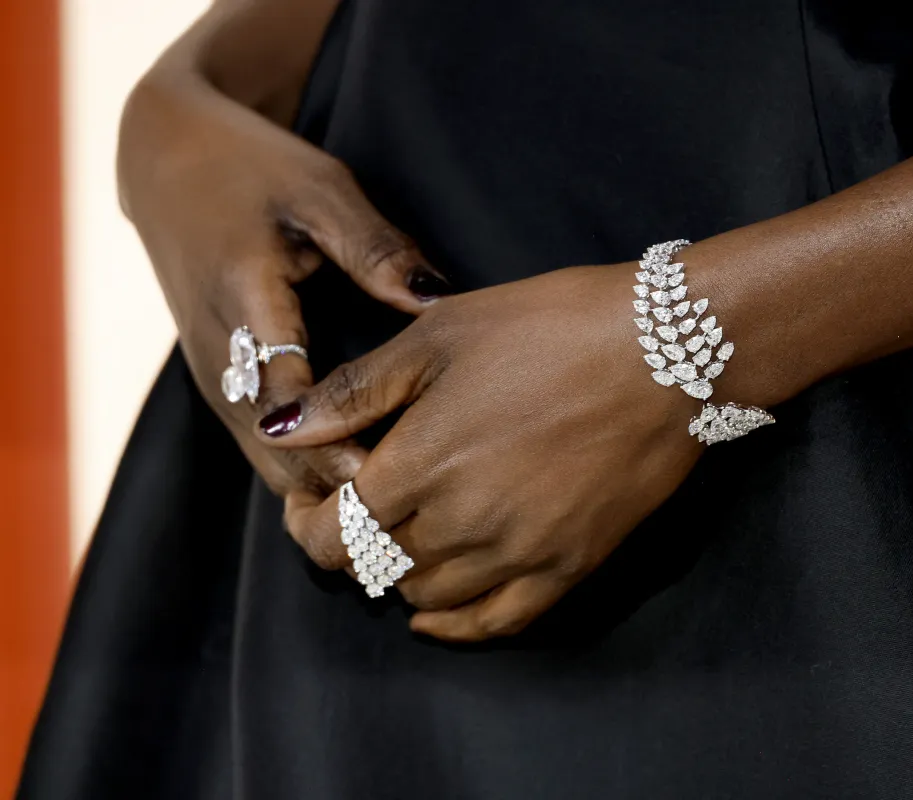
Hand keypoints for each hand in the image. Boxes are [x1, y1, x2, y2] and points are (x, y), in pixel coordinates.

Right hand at [119, 77, 452, 494]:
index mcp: (244, 302)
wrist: (167, 160)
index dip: (338, 448)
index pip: (289, 401)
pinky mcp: (217, 383)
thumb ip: (376, 249)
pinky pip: (261, 446)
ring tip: (397, 516)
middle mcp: (218, 354)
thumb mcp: (321, 192)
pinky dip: (305, 471)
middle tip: (412, 516)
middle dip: (337, 489)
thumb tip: (436, 298)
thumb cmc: (254, 170)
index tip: (395, 480)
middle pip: (276, 452)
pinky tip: (362, 485)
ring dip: (322, 489)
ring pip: (265, 460)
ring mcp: (211, 374)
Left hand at [261, 265, 704, 640]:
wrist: (666, 353)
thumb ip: (355, 392)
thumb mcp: (440, 336)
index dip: (306, 524)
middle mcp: (462, 523)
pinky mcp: (568, 567)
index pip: (332, 534)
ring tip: (406, 538)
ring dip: (401, 574)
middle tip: (354, 513)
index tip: (311, 501)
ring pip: (427, 598)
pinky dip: (454, 625)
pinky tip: (436, 613)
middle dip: (348, 545)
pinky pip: (495, 623)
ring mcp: (518, 553)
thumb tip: (284, 434)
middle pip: (373, 569)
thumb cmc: (551, 327)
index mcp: (419, 463)